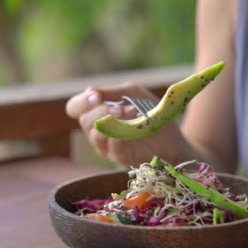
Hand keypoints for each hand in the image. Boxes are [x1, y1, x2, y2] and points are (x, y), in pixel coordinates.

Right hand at [66, 83, 190, 165]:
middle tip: (123, 108)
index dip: (82, 102)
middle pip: (84, 120)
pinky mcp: (118, 157)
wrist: (172, 137)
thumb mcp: (134, 93)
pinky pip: (110, 145)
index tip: (96, 97)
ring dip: (114, 121)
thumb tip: (90, 91)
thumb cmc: (152, 113)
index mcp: (97, 112)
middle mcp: (97, 130)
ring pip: (95, 134)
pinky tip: (136, 127)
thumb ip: (112, 92)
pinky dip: (122, 133)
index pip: (74, 107)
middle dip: (102, 110)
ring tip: (133, 114)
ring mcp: (106, 146)